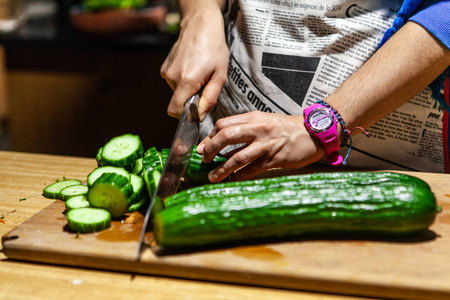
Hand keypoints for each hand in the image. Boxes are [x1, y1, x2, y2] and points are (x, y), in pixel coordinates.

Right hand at [160, 5, 228, 119]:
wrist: (200, 25)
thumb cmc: (214, 49)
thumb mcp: (220, 76)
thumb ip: (210, 99)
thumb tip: (200, 117)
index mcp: (186, 80)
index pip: (175, 111)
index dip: (186, 115)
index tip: (197, 109)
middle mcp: (172, 77)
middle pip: (177, 103)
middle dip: (190, 100)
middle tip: (203, 86)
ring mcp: (166, 71)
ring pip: (176, 93)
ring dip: (187, 89)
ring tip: (199, 73)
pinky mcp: (164, 67)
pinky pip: (173, 83)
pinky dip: (182, 81)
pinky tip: (192, 68)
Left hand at [197, 111, 325, 181]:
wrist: (313, 132)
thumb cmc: (286, 128)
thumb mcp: (264, 120)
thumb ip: (245, 128)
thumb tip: (223, 141)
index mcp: (253, 118)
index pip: (223, 124)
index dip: (210, 136)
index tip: (203, 147)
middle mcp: (258, 128)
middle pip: (226, 136)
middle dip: (211, 149)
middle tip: (204, 160)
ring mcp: (266, 144)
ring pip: (238, 156)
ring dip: (222, 168)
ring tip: (213, 177)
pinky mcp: (275, 158)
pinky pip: (252, 169)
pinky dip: (240, 175)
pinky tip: (233, 179)